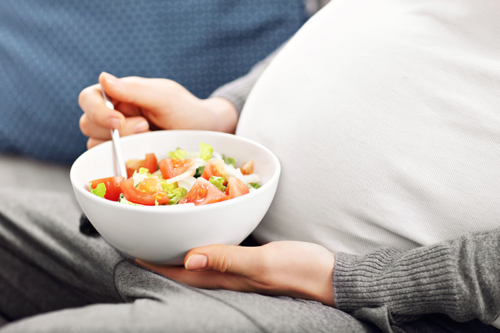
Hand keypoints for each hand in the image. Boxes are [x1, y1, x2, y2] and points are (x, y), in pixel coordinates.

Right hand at [79, 72, 237, 148]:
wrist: (203, 133)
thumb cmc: (185, 110)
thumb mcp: (163, 97)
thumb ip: (134, 90)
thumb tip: (103, 78)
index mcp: (119, 95)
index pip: (88, 98)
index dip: (97, 111)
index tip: (117, 121)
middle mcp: (113, 114)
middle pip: (88, 124)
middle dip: (114, 130)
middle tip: (145, 127)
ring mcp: (118, 138)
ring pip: (95, 145)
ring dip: (120, 145)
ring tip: (150, 137)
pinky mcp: (125, 156)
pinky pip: (109, 161)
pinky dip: (122, 159)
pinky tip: (144, 154)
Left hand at [136, 241, 335, 306]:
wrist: (330, 276)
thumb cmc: (300, 270)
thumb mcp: (263, 263)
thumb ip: (228, 260)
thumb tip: (189, 258)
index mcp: (228, 278)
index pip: (184, 273)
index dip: (159, 266)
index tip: (136, 255)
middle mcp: (231, 277)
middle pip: (189, 270)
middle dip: (165, 260)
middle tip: (146, 246)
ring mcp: (242, 271)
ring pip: (204, 263)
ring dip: (183, 253)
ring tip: (168, 242)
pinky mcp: (254, 262)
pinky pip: (222, 255)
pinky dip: (207, 246)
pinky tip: (207, 240)